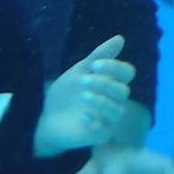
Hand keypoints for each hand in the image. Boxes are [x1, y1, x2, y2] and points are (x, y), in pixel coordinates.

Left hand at [35, 37, 135, 155]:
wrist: (46, 117)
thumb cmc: (66, 94)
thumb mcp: (79, 71)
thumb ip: (99, 56)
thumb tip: (120, 38)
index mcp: (112, 83)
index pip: (127, 73)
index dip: (114, 67)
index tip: (93, 65)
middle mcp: (114, 100)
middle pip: (123, 91)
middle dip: (104, 84)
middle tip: (82, 81)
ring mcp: (108, 119)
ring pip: (117, 111)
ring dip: (102, 102)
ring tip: (84, 96)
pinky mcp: (100, 135)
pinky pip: (105, 130)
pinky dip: (95, 122)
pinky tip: (83, 116)